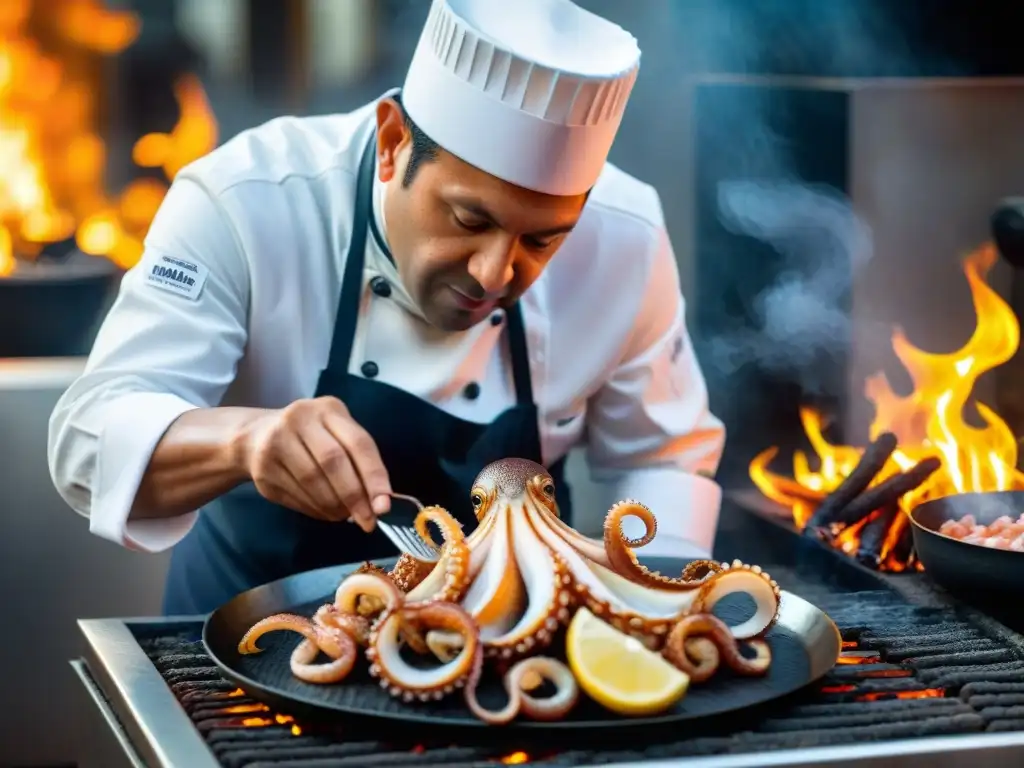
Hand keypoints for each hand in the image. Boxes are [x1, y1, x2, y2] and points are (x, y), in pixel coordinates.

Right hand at [239, 397, 391, 530]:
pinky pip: (296, 496)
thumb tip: (378, 502)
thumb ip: (358, 461)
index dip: (374, 476)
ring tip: (345, 515)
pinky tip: (325, 511)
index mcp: (328, 409)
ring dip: (334, 506)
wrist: (255, 436)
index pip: (358, 443)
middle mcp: (299, 419)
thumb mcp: (336, 433)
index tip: (384, 506)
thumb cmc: (311, 437)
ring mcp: (275, 443)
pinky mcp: (262, 469)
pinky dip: (316, 509)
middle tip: (367, 521)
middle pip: (333, 462)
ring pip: (313, 482)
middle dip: (354, 497)